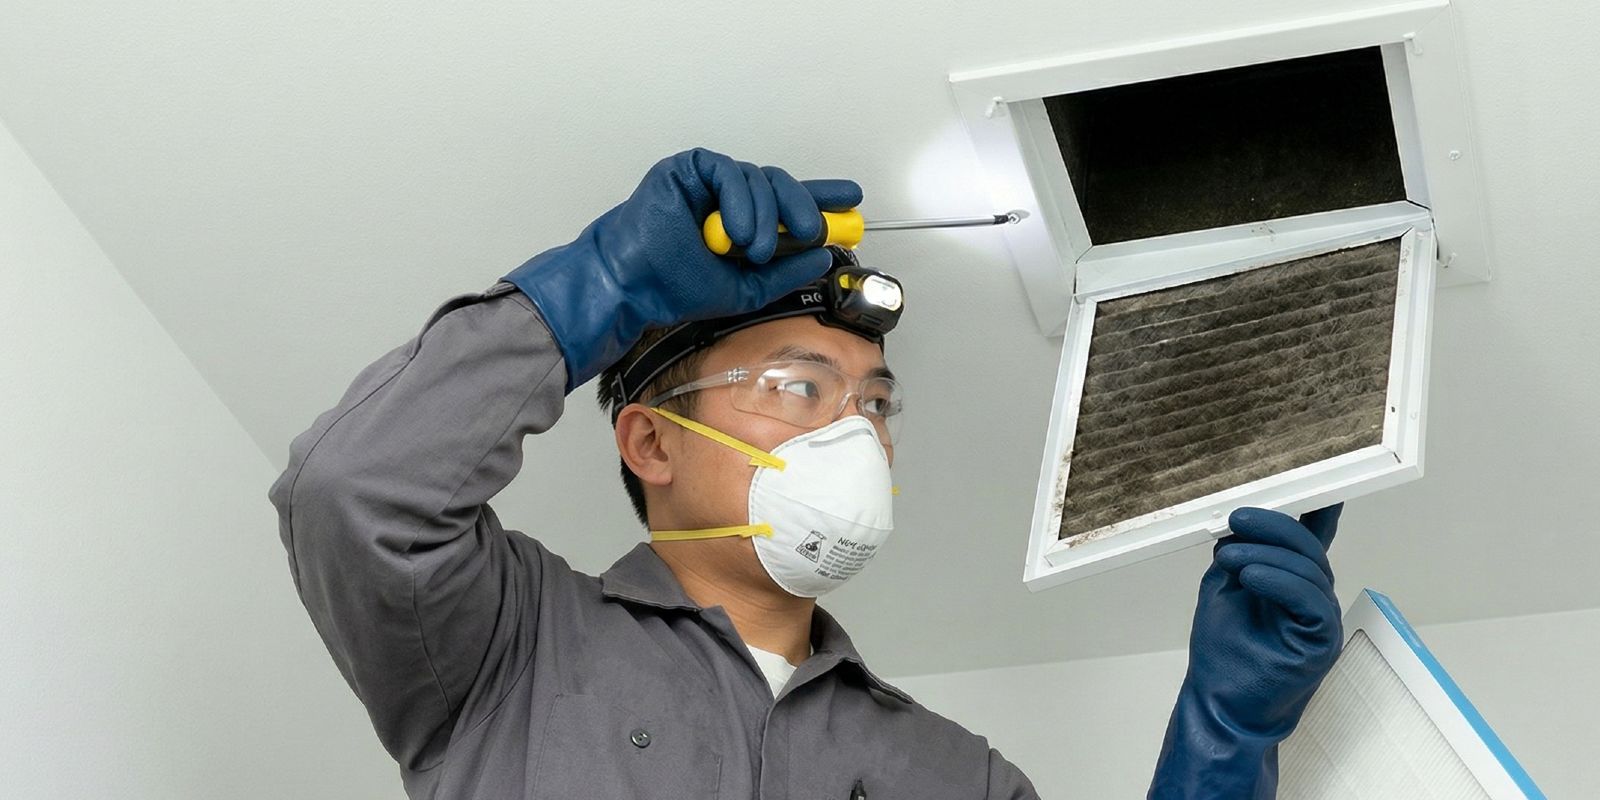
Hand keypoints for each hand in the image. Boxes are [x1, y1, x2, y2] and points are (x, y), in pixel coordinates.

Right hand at [503, 148, 862, 390]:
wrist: (634, 283)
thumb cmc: (675, 286)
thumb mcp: (747, 288)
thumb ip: (784, 271)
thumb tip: (822, 256)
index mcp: (742, 222)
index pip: (788, 202)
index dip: (821, 196)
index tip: (852, 199)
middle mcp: (728, 199)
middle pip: (781, 186)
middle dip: (804, 207)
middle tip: (814, 231)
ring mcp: (709, 183)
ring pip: (759, 180)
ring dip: (765, 217)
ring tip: (751, 248)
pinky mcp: (689, 169)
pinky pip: (729, 172)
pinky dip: (739, 200)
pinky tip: (734, 229)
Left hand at [1148, 505, 1343, 799]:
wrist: (1219, 702)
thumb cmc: (1222, 649)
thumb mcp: (1223, 588)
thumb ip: (1240, 554)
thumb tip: (1244, 521)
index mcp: (1291, 580)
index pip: (1309, 537)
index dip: (1317, 507)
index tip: (1315, 476)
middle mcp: (1312, 594)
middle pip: (1307, 547)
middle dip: (1272, 526)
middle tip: (1236, 517)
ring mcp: (1320, 617)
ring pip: (1308, 570)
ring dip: (1265, 555)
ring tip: (1230, 556)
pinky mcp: (1321, 639)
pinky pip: (1309, 600)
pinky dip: (1279, 582)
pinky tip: (1251, 576)